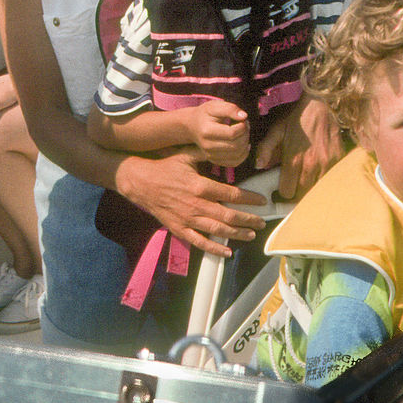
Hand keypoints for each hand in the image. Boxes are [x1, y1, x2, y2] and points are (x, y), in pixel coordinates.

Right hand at [115, 149, 266, 257]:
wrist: (140, 182)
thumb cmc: (165, 167)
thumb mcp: (186, 156)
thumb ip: (207, 155)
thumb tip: (226, 150)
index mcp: (200, 186)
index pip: (231, 194)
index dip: (250, 199)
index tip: (262, 201)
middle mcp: (196, 204)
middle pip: (228, 216)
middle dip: (248, 220)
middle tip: (261, 222)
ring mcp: (187, 219)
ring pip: (217, 230)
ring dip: (237, 234)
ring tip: (251, 234)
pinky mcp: (179, 228)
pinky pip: (199, 241)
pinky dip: (214, 248)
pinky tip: (228, 251)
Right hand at [188, 100, 249, 167]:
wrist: (192, 126)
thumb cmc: (205, 114)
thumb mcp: (215, 106)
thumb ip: (230, 108)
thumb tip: (244, 116)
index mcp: (207, 131)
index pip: (232, 133)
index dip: (243, 126)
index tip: (242, 118)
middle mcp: (207, 146)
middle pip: (236, 145)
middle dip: (245, 134)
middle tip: (245, 125)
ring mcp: (210, 155)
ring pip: (237, 155)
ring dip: (245, 143)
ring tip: (243, 133)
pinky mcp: (215, 161)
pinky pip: (235, 162)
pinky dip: (243, 154)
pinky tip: (243, 144)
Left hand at [256, 97, 344, 199]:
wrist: (321, 105)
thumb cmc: (296, 119)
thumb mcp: (276, 131)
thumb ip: (265, 149)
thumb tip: (259, 166)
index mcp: (293, 160)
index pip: (287, 191)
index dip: (284, 190)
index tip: (284, 185)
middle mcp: (311, 165)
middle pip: (303, 194)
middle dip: (297, 191)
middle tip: (296, 183)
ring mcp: (327, 164)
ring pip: (318, 189)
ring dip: (312, 187)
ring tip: (308, 178)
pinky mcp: (338, 160)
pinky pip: (331, 179)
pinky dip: (325, 178)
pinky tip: (320, 170)